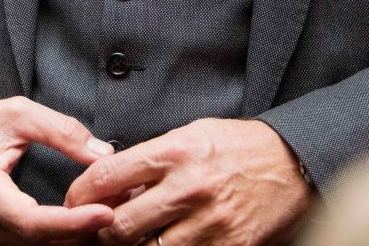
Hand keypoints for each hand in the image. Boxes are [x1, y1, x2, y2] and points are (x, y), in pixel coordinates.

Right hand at [0, 98, 116, 244]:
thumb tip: (101, 151)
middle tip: (117, 207)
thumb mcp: (15, 115)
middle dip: (82, 230)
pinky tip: (78, 223)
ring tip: (102, 213)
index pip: (34, 223)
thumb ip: (60, 130)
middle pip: (41, 243)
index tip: (105, 212)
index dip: (73, 222)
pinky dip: (56, 238)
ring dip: (72, 236)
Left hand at [63, 118, 312, 245]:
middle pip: (119, 224)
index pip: (106, 176)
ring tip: (124, 241)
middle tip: (92, 230)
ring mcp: (210, 223)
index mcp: (174, 151)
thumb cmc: (237, 146)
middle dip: (98, 231)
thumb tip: (111, 183)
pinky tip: (162, 244)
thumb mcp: (189, 135)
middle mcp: (189, 188)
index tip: (74, 200)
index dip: (79, 193)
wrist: (294, 163)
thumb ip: (150, 159)